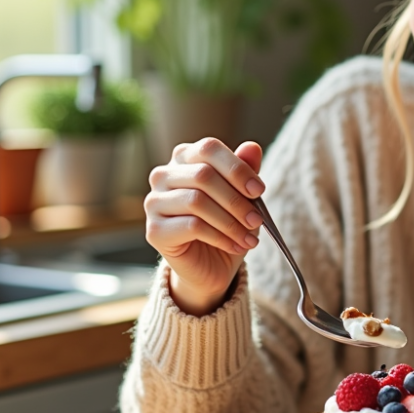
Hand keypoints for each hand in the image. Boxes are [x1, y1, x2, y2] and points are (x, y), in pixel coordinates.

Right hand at [144, 138, 265, 315]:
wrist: (211, 265)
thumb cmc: (226, 223)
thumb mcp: (242, 196)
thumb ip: (245, 170)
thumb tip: (252, 147)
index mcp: (184, 158)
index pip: (208, 148)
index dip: (237, 168)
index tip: (259, 190)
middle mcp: (163, 175)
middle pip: (203, 175)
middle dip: (236, 199)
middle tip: (257, 219)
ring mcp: (154, 202)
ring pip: (197, 201)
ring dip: (231, 221)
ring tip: (250, 237)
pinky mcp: (154, 230)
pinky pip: (191, 226)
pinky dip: (220, 237)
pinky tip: (235, 245)